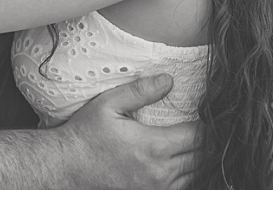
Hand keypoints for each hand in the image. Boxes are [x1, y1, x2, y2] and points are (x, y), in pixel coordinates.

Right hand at [56, 74, 198, 188]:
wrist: (67, 167)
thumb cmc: (86, 134)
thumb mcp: (107, 104)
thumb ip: (139, 92)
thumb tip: (168, 81)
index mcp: (152, 146)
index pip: (197, 136)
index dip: (205, 125)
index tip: (204, 116)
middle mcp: (160, 172)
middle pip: (201, 157)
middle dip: (205, 142)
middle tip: (202, 128)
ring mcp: (157, 189)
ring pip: (195, 175)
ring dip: (197, 160)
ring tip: (192, 144)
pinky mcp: (151, 198)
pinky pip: (182, 189)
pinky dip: (186, 176)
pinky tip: (180, 163)